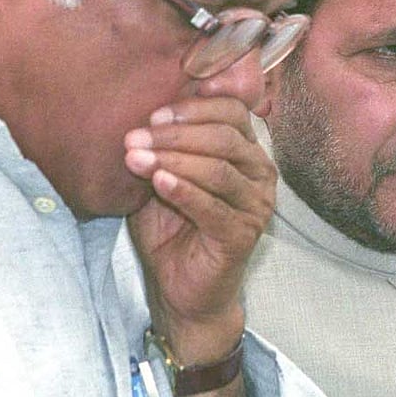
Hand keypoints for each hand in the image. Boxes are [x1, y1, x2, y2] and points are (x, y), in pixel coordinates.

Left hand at [124, 95, 275, 362]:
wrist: (178, 288)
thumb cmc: (171, 227)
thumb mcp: (163, 174)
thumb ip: (163, 146)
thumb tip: (141, 117)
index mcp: (247, 150)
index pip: (232, 111)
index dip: (194, 107)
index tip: (154, 114)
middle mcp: (260, 173)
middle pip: (225, 137)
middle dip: (176, 134)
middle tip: (135, 137)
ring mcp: (256, 205)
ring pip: (219, 170)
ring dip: (173, 159)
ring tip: (135, 158)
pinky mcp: (243, 236)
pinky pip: (212, 207)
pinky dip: (183, 190)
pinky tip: (157, 181)